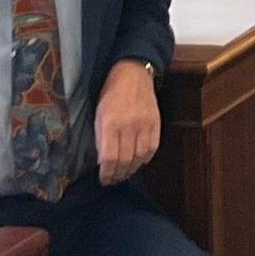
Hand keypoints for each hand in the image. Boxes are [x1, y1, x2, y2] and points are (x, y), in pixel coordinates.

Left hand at [96, 60, 161, 183]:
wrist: (132, 75)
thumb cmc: (110, 95)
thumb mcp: (98, 115)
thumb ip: (101, 138)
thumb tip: (103, 161)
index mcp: (110, 123)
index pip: (110, 158)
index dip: (107, 173)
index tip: (104, 179)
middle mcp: (129, 126)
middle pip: (125, 161)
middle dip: (118, 175)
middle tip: (114, 180)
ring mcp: (145, 125)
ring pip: (140, 157)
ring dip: (132, 169)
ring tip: (125, 173)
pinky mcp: (156, 123)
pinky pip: (152, 148)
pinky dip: (145, 159)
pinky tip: (138, 162)